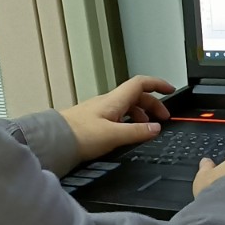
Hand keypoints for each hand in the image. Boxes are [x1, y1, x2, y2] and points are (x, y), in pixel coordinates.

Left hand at [59, 75, 174, 161]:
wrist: (54, 141)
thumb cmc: (79, 135)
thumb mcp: (114, 135)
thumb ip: (136, 131)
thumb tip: (156, 128)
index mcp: (114, 100)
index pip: (141, 83)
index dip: (157, 84)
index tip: (170, 89)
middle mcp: (108, 102)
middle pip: (136, 95)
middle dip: (153, 104)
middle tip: (162, 118)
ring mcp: (100, 110)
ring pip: (126, 106)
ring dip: (140, 114)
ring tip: (147, 128)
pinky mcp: (94, 121)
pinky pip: (117, 115)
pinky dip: (128, 121)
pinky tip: (128, 133)